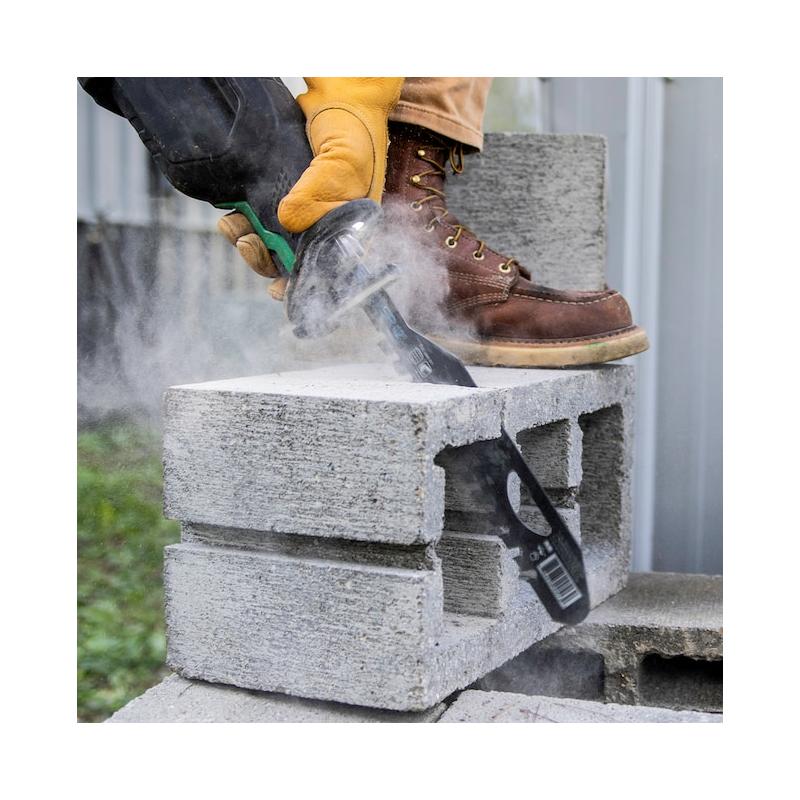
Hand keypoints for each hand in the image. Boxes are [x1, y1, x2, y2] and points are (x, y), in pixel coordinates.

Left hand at [218, 77, 402, 298]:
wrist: (342, 99)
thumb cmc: (355, 135)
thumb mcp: (343, 164)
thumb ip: (319, 192)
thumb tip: (285, 219)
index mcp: (345, 235)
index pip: (322, 273)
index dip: (300, 286)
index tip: (277, 289)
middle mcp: (322, 229)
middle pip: (289, 263)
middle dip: (263, 260)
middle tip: (248, 243)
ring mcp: (299, 213)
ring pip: (269, 243)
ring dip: (247, 241)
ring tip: (232, 226)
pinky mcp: (278, 195)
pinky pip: (256, 218)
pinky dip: (241, 220)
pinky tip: (230, 212)